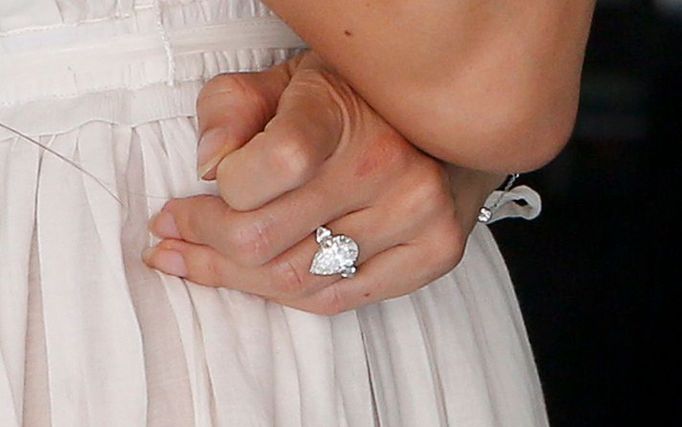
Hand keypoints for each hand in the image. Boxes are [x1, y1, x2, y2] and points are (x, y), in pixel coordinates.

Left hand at [143, 52, 499, 314]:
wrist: (437, 121)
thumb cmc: (354, 102)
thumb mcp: (285, 81)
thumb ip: (234, 107)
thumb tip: (208, 164)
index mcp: (341, 114)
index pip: (267, 168)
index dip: (219, 192)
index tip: (190, 195)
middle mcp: (386, 166)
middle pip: (265, 238)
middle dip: (205, 243)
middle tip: (176, 238)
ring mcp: (417, 215)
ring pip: (296, 280)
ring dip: (236, 277)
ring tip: (203, 261)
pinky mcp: (434, 253)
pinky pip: (337, 300)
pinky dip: (287, 296)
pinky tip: (259, 278)